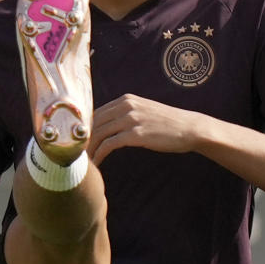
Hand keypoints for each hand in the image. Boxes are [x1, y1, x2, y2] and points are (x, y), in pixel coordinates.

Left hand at [89, 95, 204, 164]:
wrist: (189, 128)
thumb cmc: (167, 124)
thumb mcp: (144, 112)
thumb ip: (126, 114)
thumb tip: (108, 126)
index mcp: (126, 99)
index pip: (96, 112)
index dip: (84, 128)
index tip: (78, 142)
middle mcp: (126, 106)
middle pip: (94, 122)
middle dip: (82, 139)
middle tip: (75, 154)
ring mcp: (131, 119)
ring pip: (99, 133)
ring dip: (88, 149)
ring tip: (83, 162)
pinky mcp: (136, 134)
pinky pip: (109, 144)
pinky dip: (99, 155)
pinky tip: (96, 164)